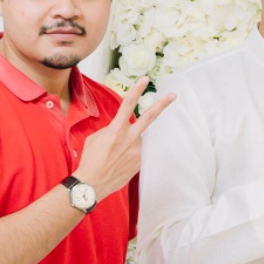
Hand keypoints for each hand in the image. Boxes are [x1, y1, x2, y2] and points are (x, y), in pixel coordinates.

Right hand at [73, 78, 175, 193]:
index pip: (128, 105)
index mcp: (116, 129)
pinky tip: (117, 163)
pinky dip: (128, 154)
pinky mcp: (139, 162)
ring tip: (114, 155)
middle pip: (149, 117)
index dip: (137, 90)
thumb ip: (111, 129)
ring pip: (137, 139)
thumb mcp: (96, 138)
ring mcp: (137, 151)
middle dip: (162, 105)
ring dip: (128, 142)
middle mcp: (130, 138)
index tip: (145, 80)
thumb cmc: (91, 159)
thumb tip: (120, 130)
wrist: (93, 183)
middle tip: (173, 95)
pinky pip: (136, 152)